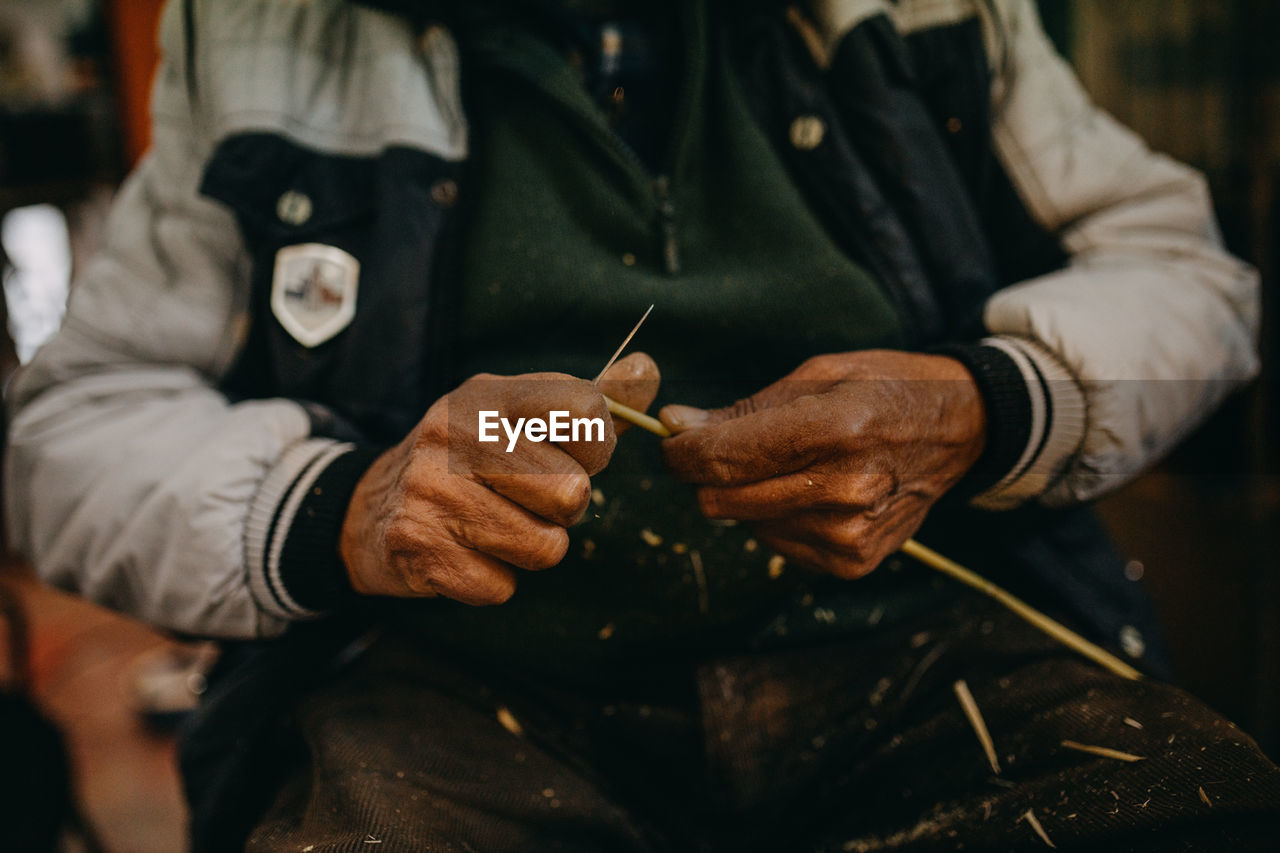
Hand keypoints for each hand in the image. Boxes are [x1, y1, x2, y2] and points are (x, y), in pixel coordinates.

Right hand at [340, 353, 659, 602]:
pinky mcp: (419, 549)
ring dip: (534, 546)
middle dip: (565, 509)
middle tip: (528, 499)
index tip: (570, 454)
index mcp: (489, 395)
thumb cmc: (468, 459)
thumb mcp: (519, 415)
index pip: (587, 413)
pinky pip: (503, 586)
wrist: (370, 509)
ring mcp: (432, 492)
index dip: (595, 447)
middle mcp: (456, 435)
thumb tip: (646, 369)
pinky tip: (466, 551)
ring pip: (545, 547)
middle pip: (573, 492)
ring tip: (498, 525)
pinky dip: (494, 579)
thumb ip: (592, 400)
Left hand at [659, 350, 984, 579]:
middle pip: (721, 498)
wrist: (961, 430)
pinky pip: (777, 542)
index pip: (721, 458)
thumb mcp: (817, 375)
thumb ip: (743, 410)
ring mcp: (849, 534)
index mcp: (835, 430)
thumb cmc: (884, 388)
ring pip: (745, 522)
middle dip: (709, 473)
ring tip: (800, 464)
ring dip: (751, 494)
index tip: (673, 438)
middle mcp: (844, 490)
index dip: (680, 451)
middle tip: (730, 446)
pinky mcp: (853, 563)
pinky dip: (781, 516)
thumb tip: (674, 426)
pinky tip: (818, 491)